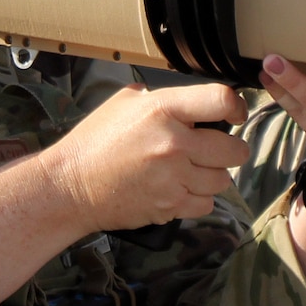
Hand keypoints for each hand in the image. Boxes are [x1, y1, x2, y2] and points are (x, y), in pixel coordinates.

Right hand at [36, 83, 247, 234]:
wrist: (70, 186)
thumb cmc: (95, 142)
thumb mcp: (125, 102)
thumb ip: (163, 99)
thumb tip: (194, 103)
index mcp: (163, 110)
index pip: (221, 100)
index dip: (235, 106)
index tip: (233, 113)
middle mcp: (173, 144)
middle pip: (234, 149)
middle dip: (229, 148)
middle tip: (215, 148)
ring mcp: (173, 178)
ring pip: (223, 179)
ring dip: (213, 175)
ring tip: (193, 169)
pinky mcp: (169, 207)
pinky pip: (206, 203)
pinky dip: (198, 198)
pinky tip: (180, 189)